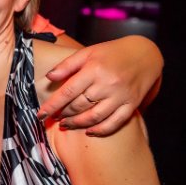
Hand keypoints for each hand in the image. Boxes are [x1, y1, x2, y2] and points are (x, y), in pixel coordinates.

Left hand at [38, 35, 163, 135]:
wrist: (145, 54)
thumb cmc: (112, 53)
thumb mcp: (88, 52)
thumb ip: (67, 65)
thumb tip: (48, 77)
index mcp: (94, 69)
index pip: (68, 91)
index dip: (52, 105)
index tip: (40, 115)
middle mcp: (108, 84)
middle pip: (80, 105)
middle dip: (63, 114)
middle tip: (55, 117)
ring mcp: (121, 96)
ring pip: (95, 117)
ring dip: (77, 124)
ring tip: (66, 125)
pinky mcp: (132, 104)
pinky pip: (115, 123)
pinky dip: (100, 130)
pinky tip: (89, 131)